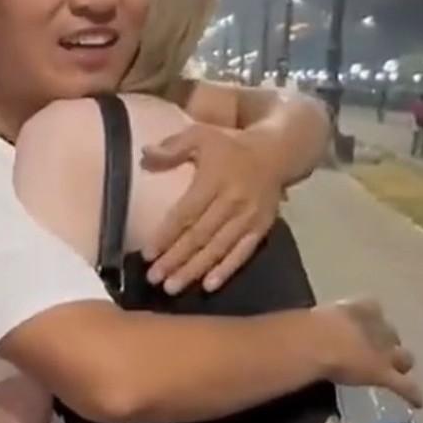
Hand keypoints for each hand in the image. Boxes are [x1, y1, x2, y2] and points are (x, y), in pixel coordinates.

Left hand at [140, 126, 282, 293]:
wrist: (277, 153)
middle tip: (154, 278)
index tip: (147, 254)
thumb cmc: (230, 145)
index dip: (166, 235)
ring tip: (172, 287)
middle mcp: (233, 201)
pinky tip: (209, 286)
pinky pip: (243, 253)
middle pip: (200, 236)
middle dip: (175, 259)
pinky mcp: (262, 229)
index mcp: (215, 180)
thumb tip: (145, 155)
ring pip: (219, 248)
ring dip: (195, 270)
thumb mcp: (201, 135)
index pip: (186, 213)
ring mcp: (249, 218)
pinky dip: (226, 270)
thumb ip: (172, 146)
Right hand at [320, 298, 422, 408]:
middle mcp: (378, 328)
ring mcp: (384, 352)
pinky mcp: (385, 374)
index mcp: (360, 310)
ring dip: (401, 364)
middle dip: (389, 344)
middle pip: (392, 335)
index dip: (371, 320)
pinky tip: (417, 404)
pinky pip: (405, 386)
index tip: (364, 326)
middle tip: (379, 353)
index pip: (372, 309)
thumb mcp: (318, 319)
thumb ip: (324, 324)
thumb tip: (313, 334)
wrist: (317, 342)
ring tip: (397, 372)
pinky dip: (412, 395)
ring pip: (404, 358)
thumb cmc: (309, 328)